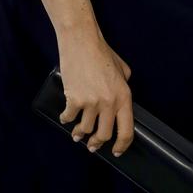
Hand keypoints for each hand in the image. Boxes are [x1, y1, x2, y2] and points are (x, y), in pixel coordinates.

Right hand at [57, 25, 133, 155]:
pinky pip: (69, 118)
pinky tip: (66, 117)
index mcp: (124, 96)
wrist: (82, 41)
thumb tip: (120, 99)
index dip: (122, 145)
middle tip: (92, 146)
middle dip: (96, 144)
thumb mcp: (122, 68)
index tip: (116, 151)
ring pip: (84, 130)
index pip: (126, 130)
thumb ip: (124, 84)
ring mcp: (91, 103)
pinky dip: (66, 119)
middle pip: (103, 135)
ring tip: (77, 135)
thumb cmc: (102, 52)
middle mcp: (109, 103)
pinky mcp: (74, 100)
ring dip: (79, 134)